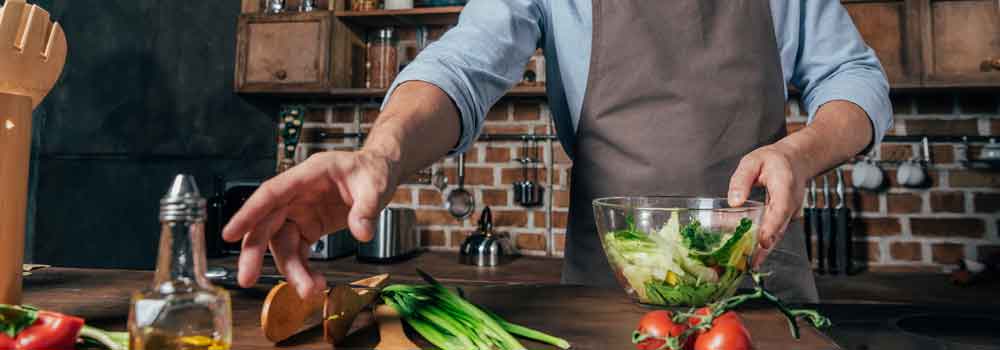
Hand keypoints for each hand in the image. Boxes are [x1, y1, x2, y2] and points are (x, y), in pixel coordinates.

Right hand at [222, 150, 399, 297]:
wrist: (380, 173)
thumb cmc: (372, 170)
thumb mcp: (375, 185)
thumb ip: (367, 209)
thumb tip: (361, 233)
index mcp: (307, 176)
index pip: (270, 193)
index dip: (248, 213)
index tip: (229, 234)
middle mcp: (297, 195)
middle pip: (266, 224)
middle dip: (254, 253)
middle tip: (247, 279)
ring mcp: (300, 212)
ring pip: (282, 245)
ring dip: (292, 271)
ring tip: (310, 291)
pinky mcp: (309, 227)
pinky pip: (298, 252)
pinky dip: (304, 270)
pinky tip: (315, 284)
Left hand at [727, 144, 806, 267]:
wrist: (796, 161)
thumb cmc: (772, 161)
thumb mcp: (752, 161)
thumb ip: (742, 180)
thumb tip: (734, 202)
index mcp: (785, 186)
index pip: (780, 208)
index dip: (772, 226)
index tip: (763, 241)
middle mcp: (791, 204)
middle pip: (780, 227)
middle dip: (765, 246)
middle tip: (750, 262)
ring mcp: (790, 214)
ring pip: (778, 234)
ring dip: (764, 250)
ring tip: (748, 265)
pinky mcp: (785, 219)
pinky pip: (775, 233)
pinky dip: (763, 245)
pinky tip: (751, 257)